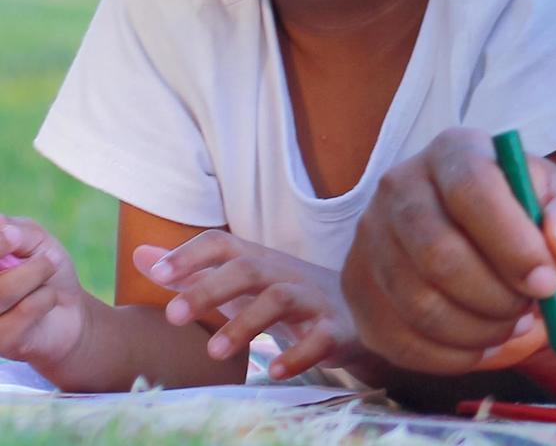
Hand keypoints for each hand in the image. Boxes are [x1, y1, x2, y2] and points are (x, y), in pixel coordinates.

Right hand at [0, 218, 88, 375]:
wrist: (68, 310)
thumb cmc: (44, 268)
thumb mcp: (33, 239)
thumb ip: (15, 231)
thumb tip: (2, 229)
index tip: (14, 237)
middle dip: (22, 262)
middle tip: (47, 258)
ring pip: (1, 292)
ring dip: (35, 276)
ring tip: (46, 274)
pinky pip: (24, 311)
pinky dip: (45, 299)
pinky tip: (44, 303)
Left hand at [136, 233, 353, 377]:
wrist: (354, 313)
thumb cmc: (283, 297)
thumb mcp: (239, 282)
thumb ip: (192, 272)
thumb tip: (140, 255)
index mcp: (259, 262)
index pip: (224, 243)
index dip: (191, 254)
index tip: (158, 274)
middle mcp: (285, 274)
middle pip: (249, 268)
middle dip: (210, 288)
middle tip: (173, 315)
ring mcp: (313, 300)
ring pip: (281, 300)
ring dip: (245, 323)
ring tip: (214, 352)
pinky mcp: (335, 330)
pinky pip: (319, 338)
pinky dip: (297, 354)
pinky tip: (272, 372)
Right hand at [345, 129, 555, 376]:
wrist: (514, 266)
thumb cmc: (548, 230)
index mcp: (456, 150)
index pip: (471, 189)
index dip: (512, 243)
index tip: (548, 282)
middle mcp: (400, 186)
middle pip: (437, 254)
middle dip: (495, 296)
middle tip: (531, 310)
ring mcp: (370, 239)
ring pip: (417, 303)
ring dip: (477, 330)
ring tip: (512, 324)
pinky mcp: (358, 290)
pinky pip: (398, 340)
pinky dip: (450, 356)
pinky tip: (482, 344)